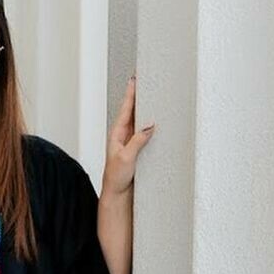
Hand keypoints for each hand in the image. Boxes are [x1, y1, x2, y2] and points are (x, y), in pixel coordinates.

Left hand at [103, 74, 154, 195]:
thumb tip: (150, 125)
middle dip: (138, 95)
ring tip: (153, 94)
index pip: (125, 109)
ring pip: (139, 120)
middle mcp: (123, 135)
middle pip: (132, 110)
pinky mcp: (136, 149)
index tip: (134, 79)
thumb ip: (137, 141)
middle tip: (145, 80)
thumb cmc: (116, 178)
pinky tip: (156, 119)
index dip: (130, 93)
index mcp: (117, 133)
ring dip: (145, 108)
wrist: (117, 194)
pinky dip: (150, 124)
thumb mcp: (126, 158)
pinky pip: (144, 132)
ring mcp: (130, 141)